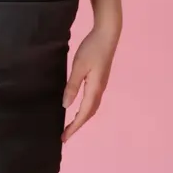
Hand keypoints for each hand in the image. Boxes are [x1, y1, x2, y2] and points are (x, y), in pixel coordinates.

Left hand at [61, 25, 119, 142]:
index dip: (74, 127)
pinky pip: (92, 100)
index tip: (64, 137)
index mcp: (94, 89)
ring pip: (92, 107)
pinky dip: (85, 108)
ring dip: (82, 117)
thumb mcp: (79, 66)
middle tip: (65, 135)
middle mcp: (100, 90)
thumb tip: (65, 106)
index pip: (83, 113)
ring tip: (71, 124)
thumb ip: (72, 86)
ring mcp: (101, 84)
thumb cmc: (92, 48)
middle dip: (78, 125)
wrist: (108, 34)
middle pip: (89, 113)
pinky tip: (78, 105)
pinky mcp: (100, 79)